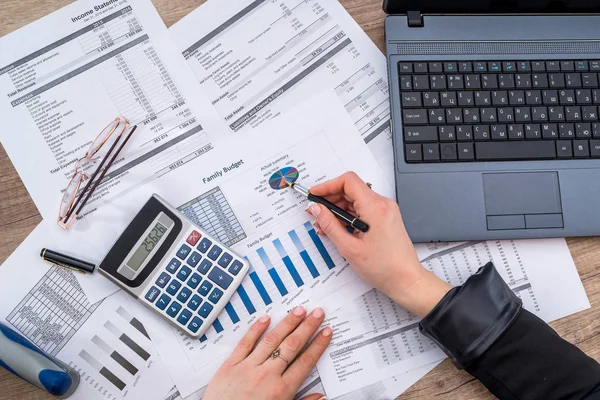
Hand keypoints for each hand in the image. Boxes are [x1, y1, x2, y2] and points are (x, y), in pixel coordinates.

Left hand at [203, 306, 330, 399]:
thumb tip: (321, 398)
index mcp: (281, 391)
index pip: (305, 361)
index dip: (318, 345)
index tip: (326, 332)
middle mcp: (267, 376)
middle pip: (292, 346)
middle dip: (307, 327)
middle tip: (317, 313)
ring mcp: (248, 368)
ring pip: (272, 340)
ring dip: (287, 323)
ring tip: (298, 311)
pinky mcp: (230, 366)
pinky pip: (245, 343)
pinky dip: (256, 329)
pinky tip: (265, 318)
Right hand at [308, 172, 450, 316]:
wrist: (406, 279)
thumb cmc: (385, 267)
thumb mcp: (350, 248)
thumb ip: (330, 225)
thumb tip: (316, 209)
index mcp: (376, 207)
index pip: (348, 181)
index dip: (327, 185)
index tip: (315, 195)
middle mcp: (383, 204)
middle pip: (350, 189)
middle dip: (330, 199)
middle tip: (315, 213)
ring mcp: (385, 210)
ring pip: (355, 200)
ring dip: (337, 209)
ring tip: (324, 225)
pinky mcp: (384, 218)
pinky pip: (362, 209)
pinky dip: (348, 216)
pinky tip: (338, 229)